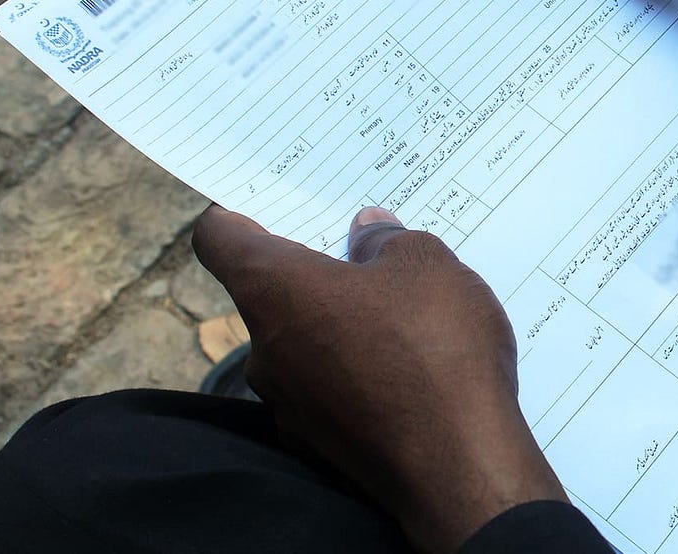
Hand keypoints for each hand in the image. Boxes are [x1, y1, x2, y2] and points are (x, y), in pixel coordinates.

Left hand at [192, 205, 565, 552]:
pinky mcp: (319, 447)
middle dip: (318, 276)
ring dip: (342, 329)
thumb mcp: (426, 265)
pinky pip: (331, 394)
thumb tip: (367, 233)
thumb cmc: (434, 351)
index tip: (266, 209)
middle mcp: (265, 350)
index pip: (219, 238)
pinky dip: (359, 378)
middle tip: (371, 260)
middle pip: (272, 295)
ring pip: (305, 347)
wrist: (457, 467)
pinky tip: (411, 376)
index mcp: (275, 290)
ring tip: (408, 320)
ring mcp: (289, 406)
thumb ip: (387, 241)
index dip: (238, 215)